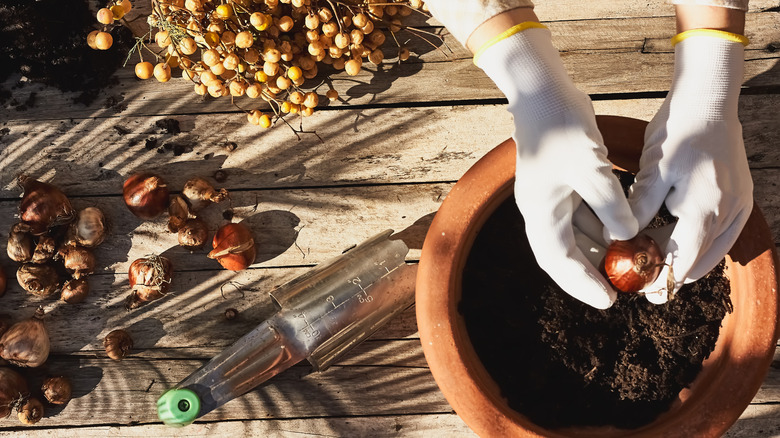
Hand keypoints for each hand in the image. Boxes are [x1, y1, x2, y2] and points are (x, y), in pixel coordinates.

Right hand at [478, 27, 637, 308]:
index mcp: (539, 212)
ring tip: (630, 264)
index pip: (559, 260)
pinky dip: (604, 225)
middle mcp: (542, 210)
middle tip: (621, 289)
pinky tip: (627, 232)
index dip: (582, 283)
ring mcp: (552, 196)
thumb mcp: (591, 169)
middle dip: (591, 272)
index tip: (609, 301)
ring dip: (601, 249)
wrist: (542, 91)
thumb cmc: (560, 128)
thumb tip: (629, 236)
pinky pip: (584, 214)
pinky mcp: (564, 182)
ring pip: (577, 235)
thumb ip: (611, 206)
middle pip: (565, 253)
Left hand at [629, 33, 752, 303]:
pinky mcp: (742, 200)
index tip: (642, 292)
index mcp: (704, 210)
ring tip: (656, 267)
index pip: (682, 263)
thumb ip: (639, 209)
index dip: (661, 281)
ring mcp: (740, 208)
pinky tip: (677, 244)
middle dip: (672, 275)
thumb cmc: (677, 132)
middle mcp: (729, 214)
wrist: (709, 102)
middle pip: (698, 262)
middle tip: (645, 284)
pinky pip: (721, 236)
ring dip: (685, 261)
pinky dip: (699, 245)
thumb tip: (619, 240)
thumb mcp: (651, 171)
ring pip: (711, 251)